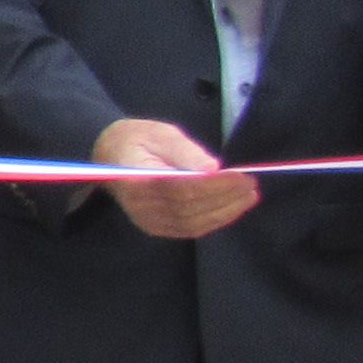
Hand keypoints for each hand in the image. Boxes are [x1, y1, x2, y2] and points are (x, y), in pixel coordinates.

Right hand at [95, 116, 255, 237]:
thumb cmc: (137, 140)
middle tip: (251, 183)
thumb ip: (184, 149)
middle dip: (225, 197)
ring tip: (249, 195)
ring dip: (225, 211)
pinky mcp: (157, 227)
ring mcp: (148, 220)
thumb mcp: (159, 133)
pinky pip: (190, 229)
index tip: (240, 175)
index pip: (180, 188)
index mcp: (136, 180)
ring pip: (193, 223)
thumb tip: (211, 168)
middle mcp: (140, 206)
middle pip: (189, 208)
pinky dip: (215, 220)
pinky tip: (233, 207)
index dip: (213, 185)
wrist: (110, 158)